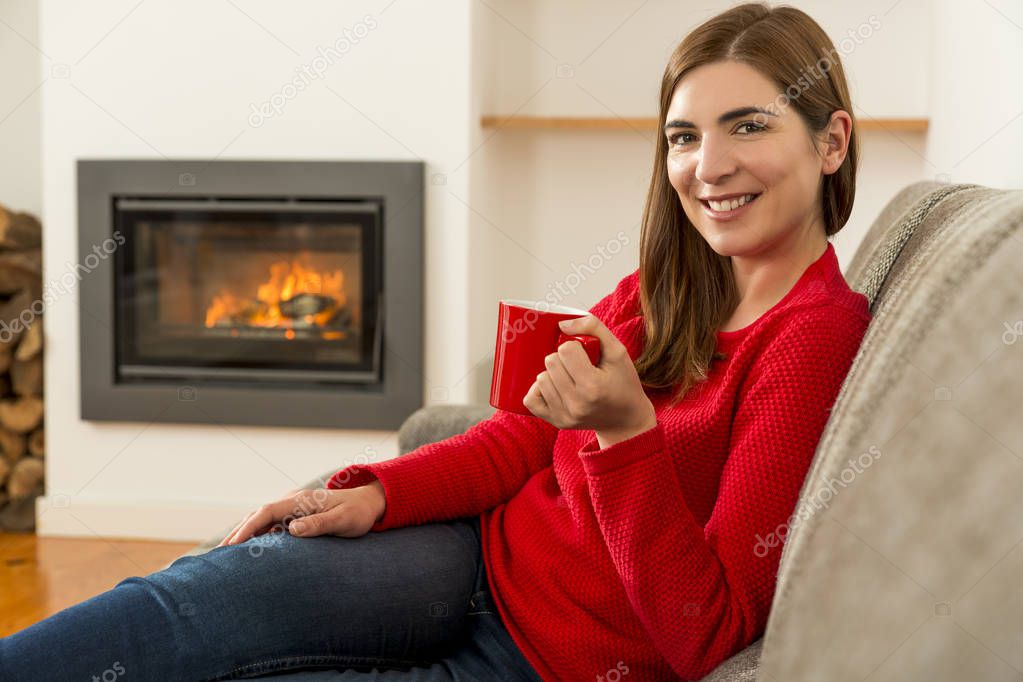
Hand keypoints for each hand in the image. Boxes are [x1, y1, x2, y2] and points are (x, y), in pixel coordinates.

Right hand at [216, 480, 386, 545]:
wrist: (368, 504)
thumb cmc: (357, 513)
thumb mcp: (343, 520)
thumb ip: (319, 523)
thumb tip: (293, 529)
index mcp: (300, 501)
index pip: (266, 512)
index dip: (248, 528)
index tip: (233, 545)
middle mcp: (292, 503)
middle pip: (257, 516)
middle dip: (237, 533)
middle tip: (217, 554)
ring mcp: (292, 510)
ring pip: (261, 521)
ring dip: (244, 535)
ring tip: (225, 555)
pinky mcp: (295, 518)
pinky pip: (271, 527)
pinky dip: (256, 537)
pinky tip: (248, 552)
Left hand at [523, 314, 656, 442]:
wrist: (626, 418)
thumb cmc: (623, 382)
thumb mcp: (617, 351)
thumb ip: (594, 328)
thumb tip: (562, 324)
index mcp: (593, 386)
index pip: (565, 350)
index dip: (574, 347)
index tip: (586, 355)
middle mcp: (577, 404)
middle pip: (550, 363)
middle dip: (562, 359)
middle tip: (577, 366)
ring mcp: (564, 416)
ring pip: (540, 379)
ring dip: (552, 374)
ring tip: (569, 378)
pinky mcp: (556, 422)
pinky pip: (531, 400)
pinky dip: (539, 390)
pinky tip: (554, 388)